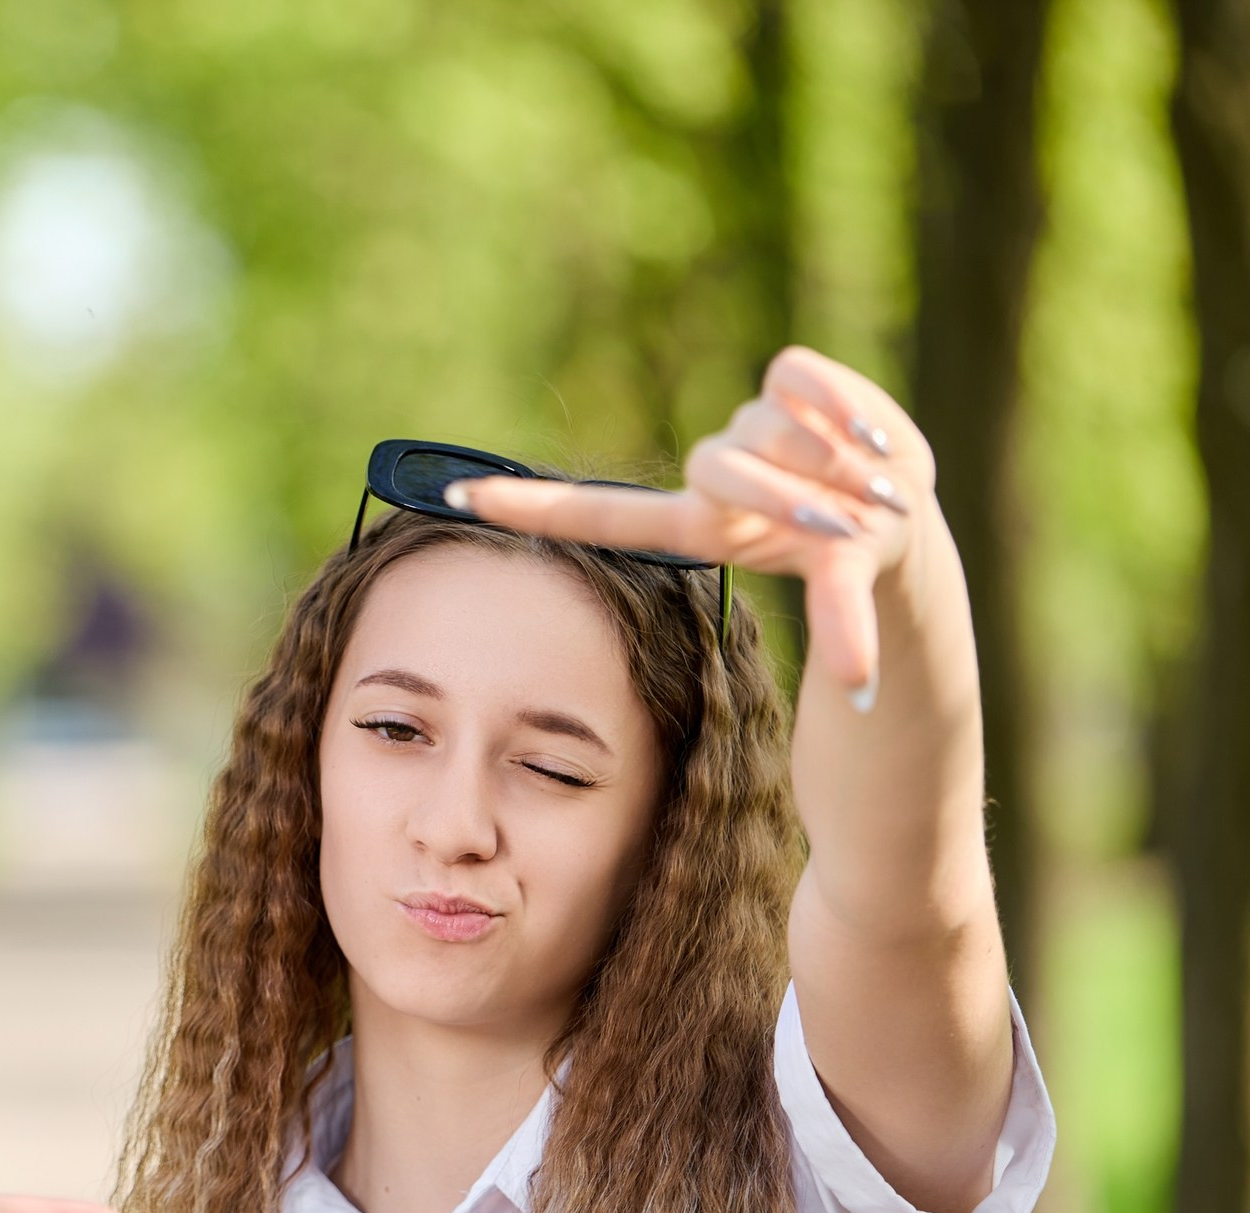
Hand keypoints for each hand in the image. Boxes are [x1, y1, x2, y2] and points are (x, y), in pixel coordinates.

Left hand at [449, 346, 935, 706]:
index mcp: (699, 526)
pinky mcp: (785, 378)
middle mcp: (713, 472)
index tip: (454, 498)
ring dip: (832, 466)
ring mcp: (750, 425)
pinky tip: (876, 439)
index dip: (530, 508)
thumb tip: (861, 686)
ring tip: (867, 486)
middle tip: (838, 518)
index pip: (597, 513)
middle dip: (785, 497)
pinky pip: (801, 379)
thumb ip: (849, 629)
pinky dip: (845, 408)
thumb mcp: (850, 590)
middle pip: (722, 467)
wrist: (905, 511)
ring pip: (773, 433)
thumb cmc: (857, 558)